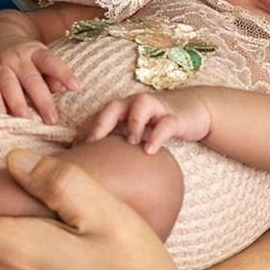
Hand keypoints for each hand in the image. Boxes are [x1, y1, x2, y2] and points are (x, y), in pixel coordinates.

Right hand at [0, 41, 75, 123]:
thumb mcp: (40, 56)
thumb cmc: (24, 55)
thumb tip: (60, 88)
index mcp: (35, 52)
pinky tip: (0, 112)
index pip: (50, 61)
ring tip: (27, 119)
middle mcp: (17, 58)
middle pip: (31, 79)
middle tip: (52, 120)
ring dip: (18, 103)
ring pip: (9, 85)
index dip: (63, 73)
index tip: (75, 87)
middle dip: (42, 101)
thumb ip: (52, 72)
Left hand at [84, 88, 212, 152]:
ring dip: (132, 125)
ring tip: (130, 143)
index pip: (98, 117)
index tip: (73, 151)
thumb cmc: (158, 123)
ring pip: (140, 108)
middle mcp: (135, 104)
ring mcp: (156, 108)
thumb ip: (117, 141)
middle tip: (91, 144)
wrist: (196, 109)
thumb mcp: (135, 131)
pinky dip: (157, 136)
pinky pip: (165, 125)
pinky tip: (150, 151)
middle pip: (113, 107)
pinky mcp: (175, 117)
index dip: (85, 132)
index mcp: (123, 109)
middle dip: (100, 124)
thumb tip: (92, 165)